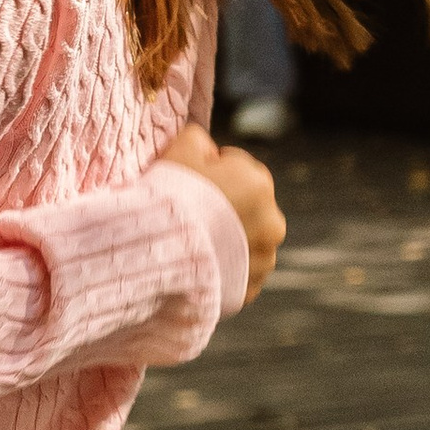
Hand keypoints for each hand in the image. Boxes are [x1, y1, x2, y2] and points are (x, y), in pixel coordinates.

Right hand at [160, 122, 285, 299]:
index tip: (190, 182)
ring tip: (194, 244)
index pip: (237, 167)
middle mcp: (272, 223)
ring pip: (245, 242)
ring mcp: (264, 260)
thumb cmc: (169, 197)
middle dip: (225, 208)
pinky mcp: (251, 289)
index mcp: (260, 184)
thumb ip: (201, 139)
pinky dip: (224, 269)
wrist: (156, 254)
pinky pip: (238, 274)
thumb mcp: (182, 148)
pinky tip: (199, 265)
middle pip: (246, 207)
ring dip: (228, 240)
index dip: (210, 172)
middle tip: (191, 214)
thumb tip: (208, 149)